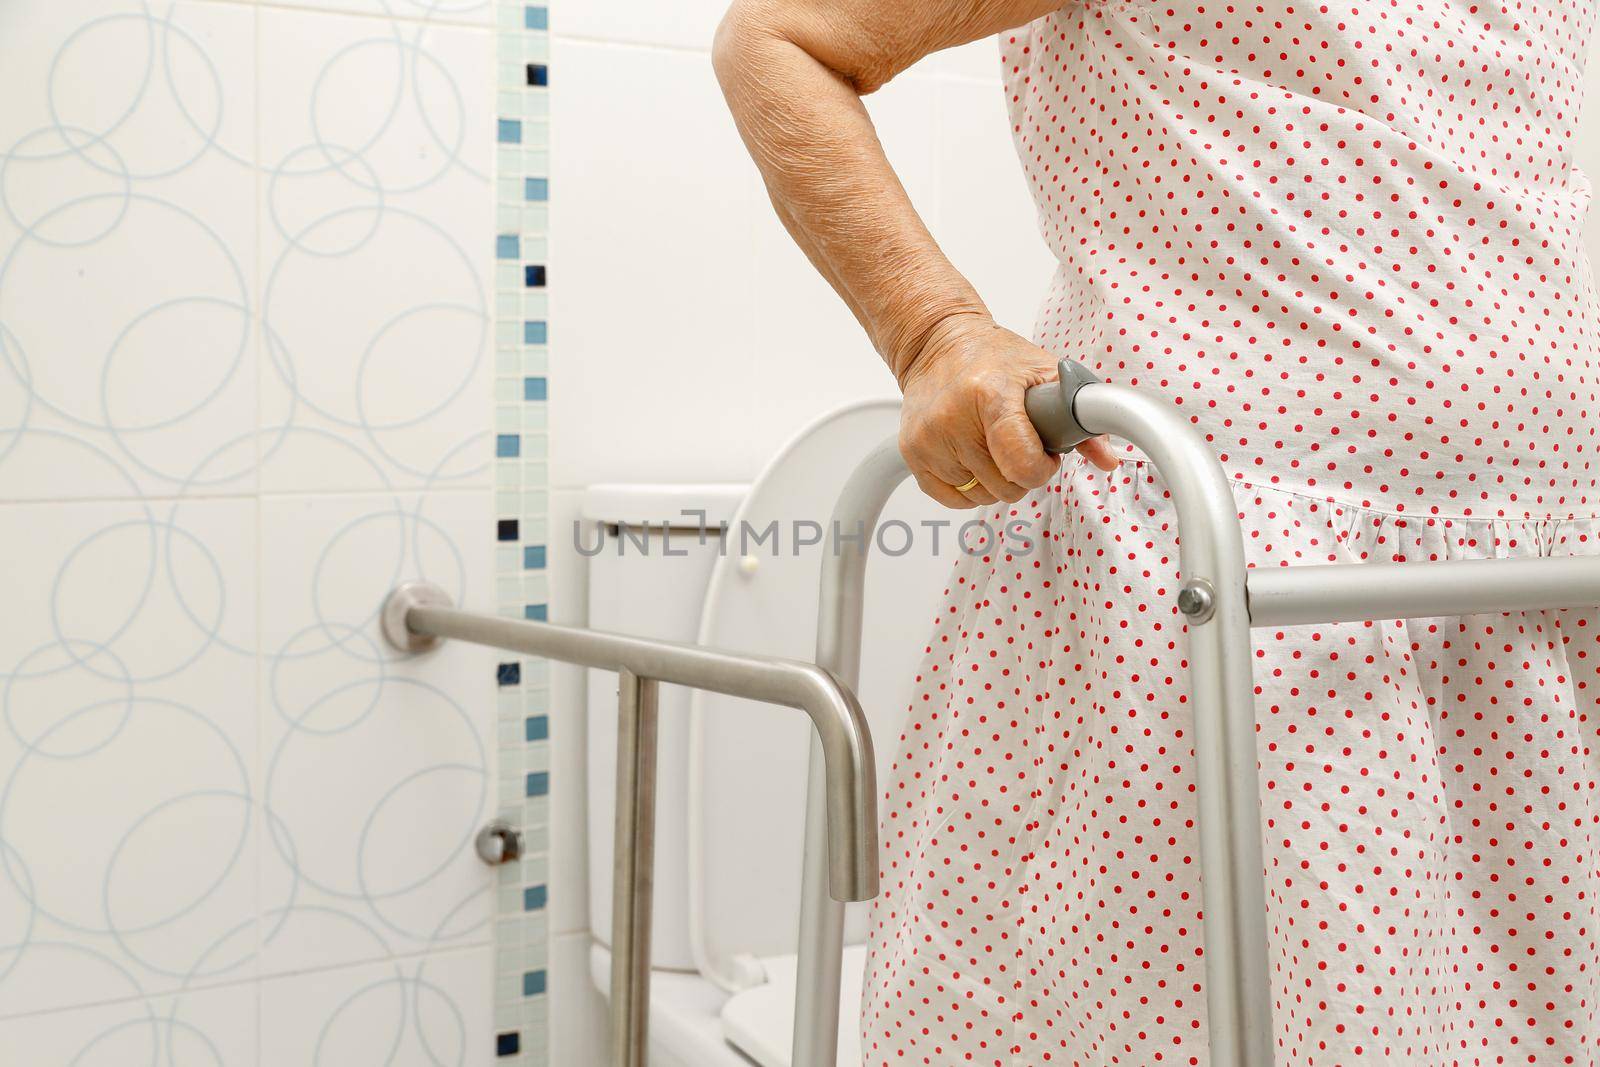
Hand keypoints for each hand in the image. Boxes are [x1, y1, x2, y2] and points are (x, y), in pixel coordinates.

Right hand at [897, 314, 1117, 508]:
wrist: (936, 343)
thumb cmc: (992, 357)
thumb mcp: (1043, 372)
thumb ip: (1081, 418)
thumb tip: (1108, 459)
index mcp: (989, 394)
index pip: (1020, 462)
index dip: (1041, 469)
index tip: (1045, 457)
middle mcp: (952, 418)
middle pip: (1004, 486)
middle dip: (1021, 474)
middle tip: (1019, 444)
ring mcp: (928, 439)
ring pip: (980, 496)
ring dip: (994, 481)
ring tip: (993, 446)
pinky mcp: (911, 453)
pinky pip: (952, 499)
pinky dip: (968, 488)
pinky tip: (972, 458)